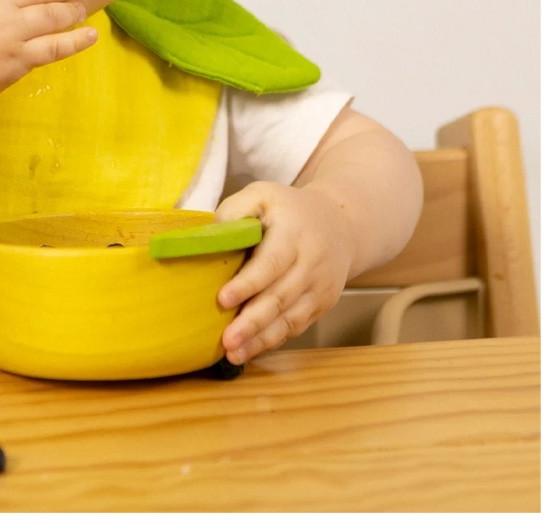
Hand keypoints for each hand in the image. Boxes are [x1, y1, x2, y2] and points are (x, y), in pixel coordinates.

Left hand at [214, 180, 355, 363]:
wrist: (341, 225)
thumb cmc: (288, 210)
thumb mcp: (263, 195)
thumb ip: (235, 210)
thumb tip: (207, 237)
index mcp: (294, 233)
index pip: (271, 262)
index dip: (248, 283)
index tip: (223, 299)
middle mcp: (311, 263)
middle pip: (280, 297)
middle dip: (252, 321)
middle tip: (226, 340)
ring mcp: (319, 287)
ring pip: (290, 318)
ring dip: (261, 339)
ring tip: (233, 354)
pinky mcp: (321, 304)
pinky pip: (296, 326)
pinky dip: (273, 340)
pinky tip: (250, 350)